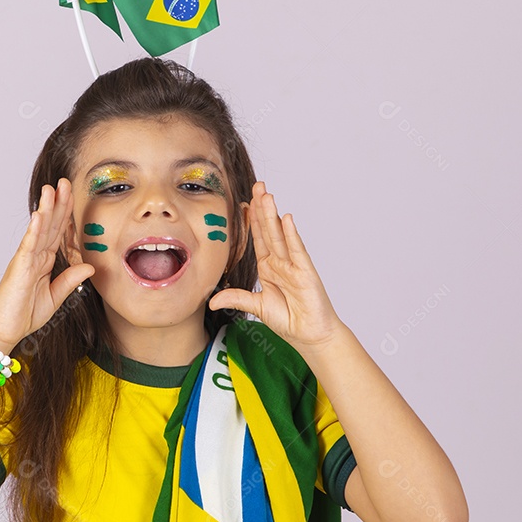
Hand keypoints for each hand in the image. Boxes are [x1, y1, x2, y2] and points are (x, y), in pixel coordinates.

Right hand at [0, 178, 94, 350]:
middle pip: (49, 224)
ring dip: (46, 208)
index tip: (72, 195)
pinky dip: (34, 230)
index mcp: (43, 261)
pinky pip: (28, 245)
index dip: (65, 214)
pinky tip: (39, 215)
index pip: (57, 232)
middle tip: (64, 182)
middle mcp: (34, 256)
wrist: (4, 330)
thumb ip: (70, 280)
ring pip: (39, 229)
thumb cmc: (23, 314)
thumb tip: (89, 266)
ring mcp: (25, 259)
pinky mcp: (19, 267)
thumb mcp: (55, 297)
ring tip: (51, 189)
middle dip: (57, 203)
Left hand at [208, 181, 343, 354]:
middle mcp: (281, 262)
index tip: (246, 201)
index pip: (258, 238)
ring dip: (273, 215)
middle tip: (257, 186)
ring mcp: (293, 265)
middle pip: (268, 230)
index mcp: (269, 267)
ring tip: (267, 195)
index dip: (252, 220)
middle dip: (262, 208)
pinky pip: (296, 250)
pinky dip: (291, 234)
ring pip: (280, 235)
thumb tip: (212, 301)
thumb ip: (236, 298)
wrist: (310, 335)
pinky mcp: (305, 272)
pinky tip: (286, 219)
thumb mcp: (256, 306)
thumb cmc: (289, 319)